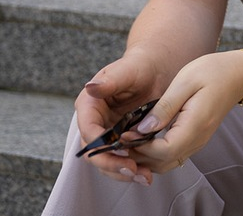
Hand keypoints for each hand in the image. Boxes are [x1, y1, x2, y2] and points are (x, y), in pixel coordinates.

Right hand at [73, 54, 163, 185]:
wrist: (155, 71)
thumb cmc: (139, 66)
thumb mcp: (127, 70)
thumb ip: (110, 81)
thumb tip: (91, 87)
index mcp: (89, 106)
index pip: (88, 131)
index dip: (100, 145)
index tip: (120, 152)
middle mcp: (94, 122)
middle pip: (94, 151)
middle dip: (111, 164)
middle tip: (133, 170)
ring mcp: (107, 133)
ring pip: (107, 160)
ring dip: (122, 172)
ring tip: (143, 177)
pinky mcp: (121, 141)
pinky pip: (122, 159)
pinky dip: (132, 168)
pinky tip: (147, 174)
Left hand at [118, 49, 242, 181]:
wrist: (238, 74)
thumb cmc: (213, 72)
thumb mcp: (185, 81)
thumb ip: (163, 108)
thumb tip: (142, 130)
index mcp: (195, 125)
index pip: (163, 151)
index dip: (140, 147)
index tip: (123, 134)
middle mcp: (197, 139)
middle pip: (162, 163)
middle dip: (137, 157)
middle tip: (118, 141)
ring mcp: (198, 141)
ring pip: (166, 163)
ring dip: (145, 158)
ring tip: (128, 140)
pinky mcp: (195, 138)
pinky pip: (172, 155)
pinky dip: (154, 154)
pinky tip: (143, 139)